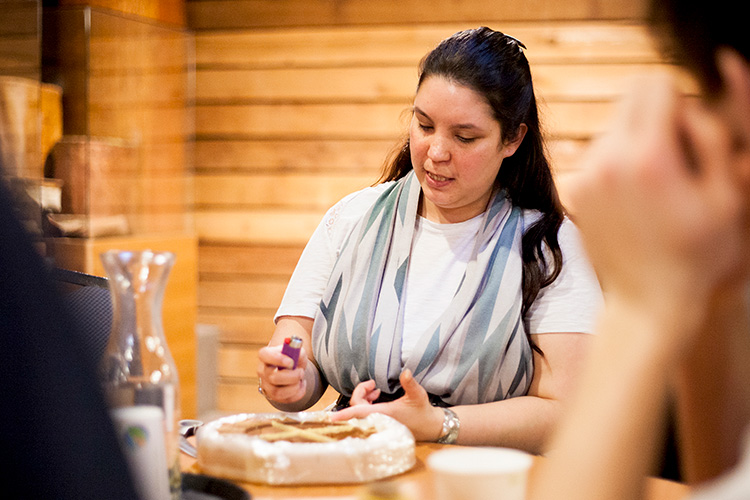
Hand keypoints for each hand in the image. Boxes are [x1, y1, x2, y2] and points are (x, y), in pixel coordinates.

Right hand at [256, 344, 308, 403]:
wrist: (291, 369)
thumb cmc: (292, 358)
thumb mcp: (297, 351)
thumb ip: (298, 352)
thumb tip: (298, 355)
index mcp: (265, 355)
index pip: (265, 355)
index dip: (277, 359)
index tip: (291, 361)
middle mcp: (262, 371)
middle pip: (273, 377)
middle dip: (292, 376)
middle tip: (301, 372)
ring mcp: (266, 385)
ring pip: (277, 392)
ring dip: (294, 387)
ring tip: (301, 379)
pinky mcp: (273, 396)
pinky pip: (285, 400)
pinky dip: (298, 393)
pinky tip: (301, 385)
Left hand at [329, 370, 444, 441]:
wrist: (429, 426)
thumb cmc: (422, 411)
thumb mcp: (418, 395)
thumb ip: (410, 383)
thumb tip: (405, 371)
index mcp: (384, 414)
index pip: (359, 414)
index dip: (345, 415)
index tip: (332, 418)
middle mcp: (377, 420)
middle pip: (356, 408)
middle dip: (360, 393)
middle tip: (372, 384)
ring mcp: (377, 422)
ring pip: (359, 411)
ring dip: (363, 398)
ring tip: (374, 389)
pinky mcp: (379, 422)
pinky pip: (364, 413)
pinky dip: (366, 403)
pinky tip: (376, 396)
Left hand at [567, 73, 746, 336]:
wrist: (647, 301)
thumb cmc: (697, 254)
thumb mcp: (726, 195)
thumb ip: (709, 136)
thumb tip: (686, 104)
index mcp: (649, 156)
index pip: (657, 84)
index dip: (681, 100)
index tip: (690, 132)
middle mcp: (608, 159)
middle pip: (629, 97)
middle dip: (656, 112)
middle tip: (676, 154)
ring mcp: (585, 175)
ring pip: (612, 125)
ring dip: (635, 139)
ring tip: (655, 184)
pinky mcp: (574, 189)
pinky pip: (598, 154)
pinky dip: (615, 162)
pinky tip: (632, 198)